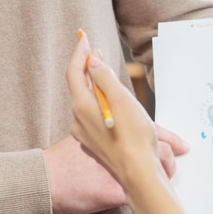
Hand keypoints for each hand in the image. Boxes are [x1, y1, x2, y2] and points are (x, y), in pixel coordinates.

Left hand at [52, 38, 187, 213]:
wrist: (138, 175)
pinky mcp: (95, 145)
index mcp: (82, 106)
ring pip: (91, 104)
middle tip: (98, 54)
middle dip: (91, 70)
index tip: (84, 38)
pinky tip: (120, 109)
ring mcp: (86, 135)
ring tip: (113, 82)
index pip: (75, 71)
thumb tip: (92, 61)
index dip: (80, 52)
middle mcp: (79, 120)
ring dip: (102, 91)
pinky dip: (106, 108)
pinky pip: (97, 119)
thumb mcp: (121, 99)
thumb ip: (104, 78)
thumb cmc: (133, 137)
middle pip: (81, 87)